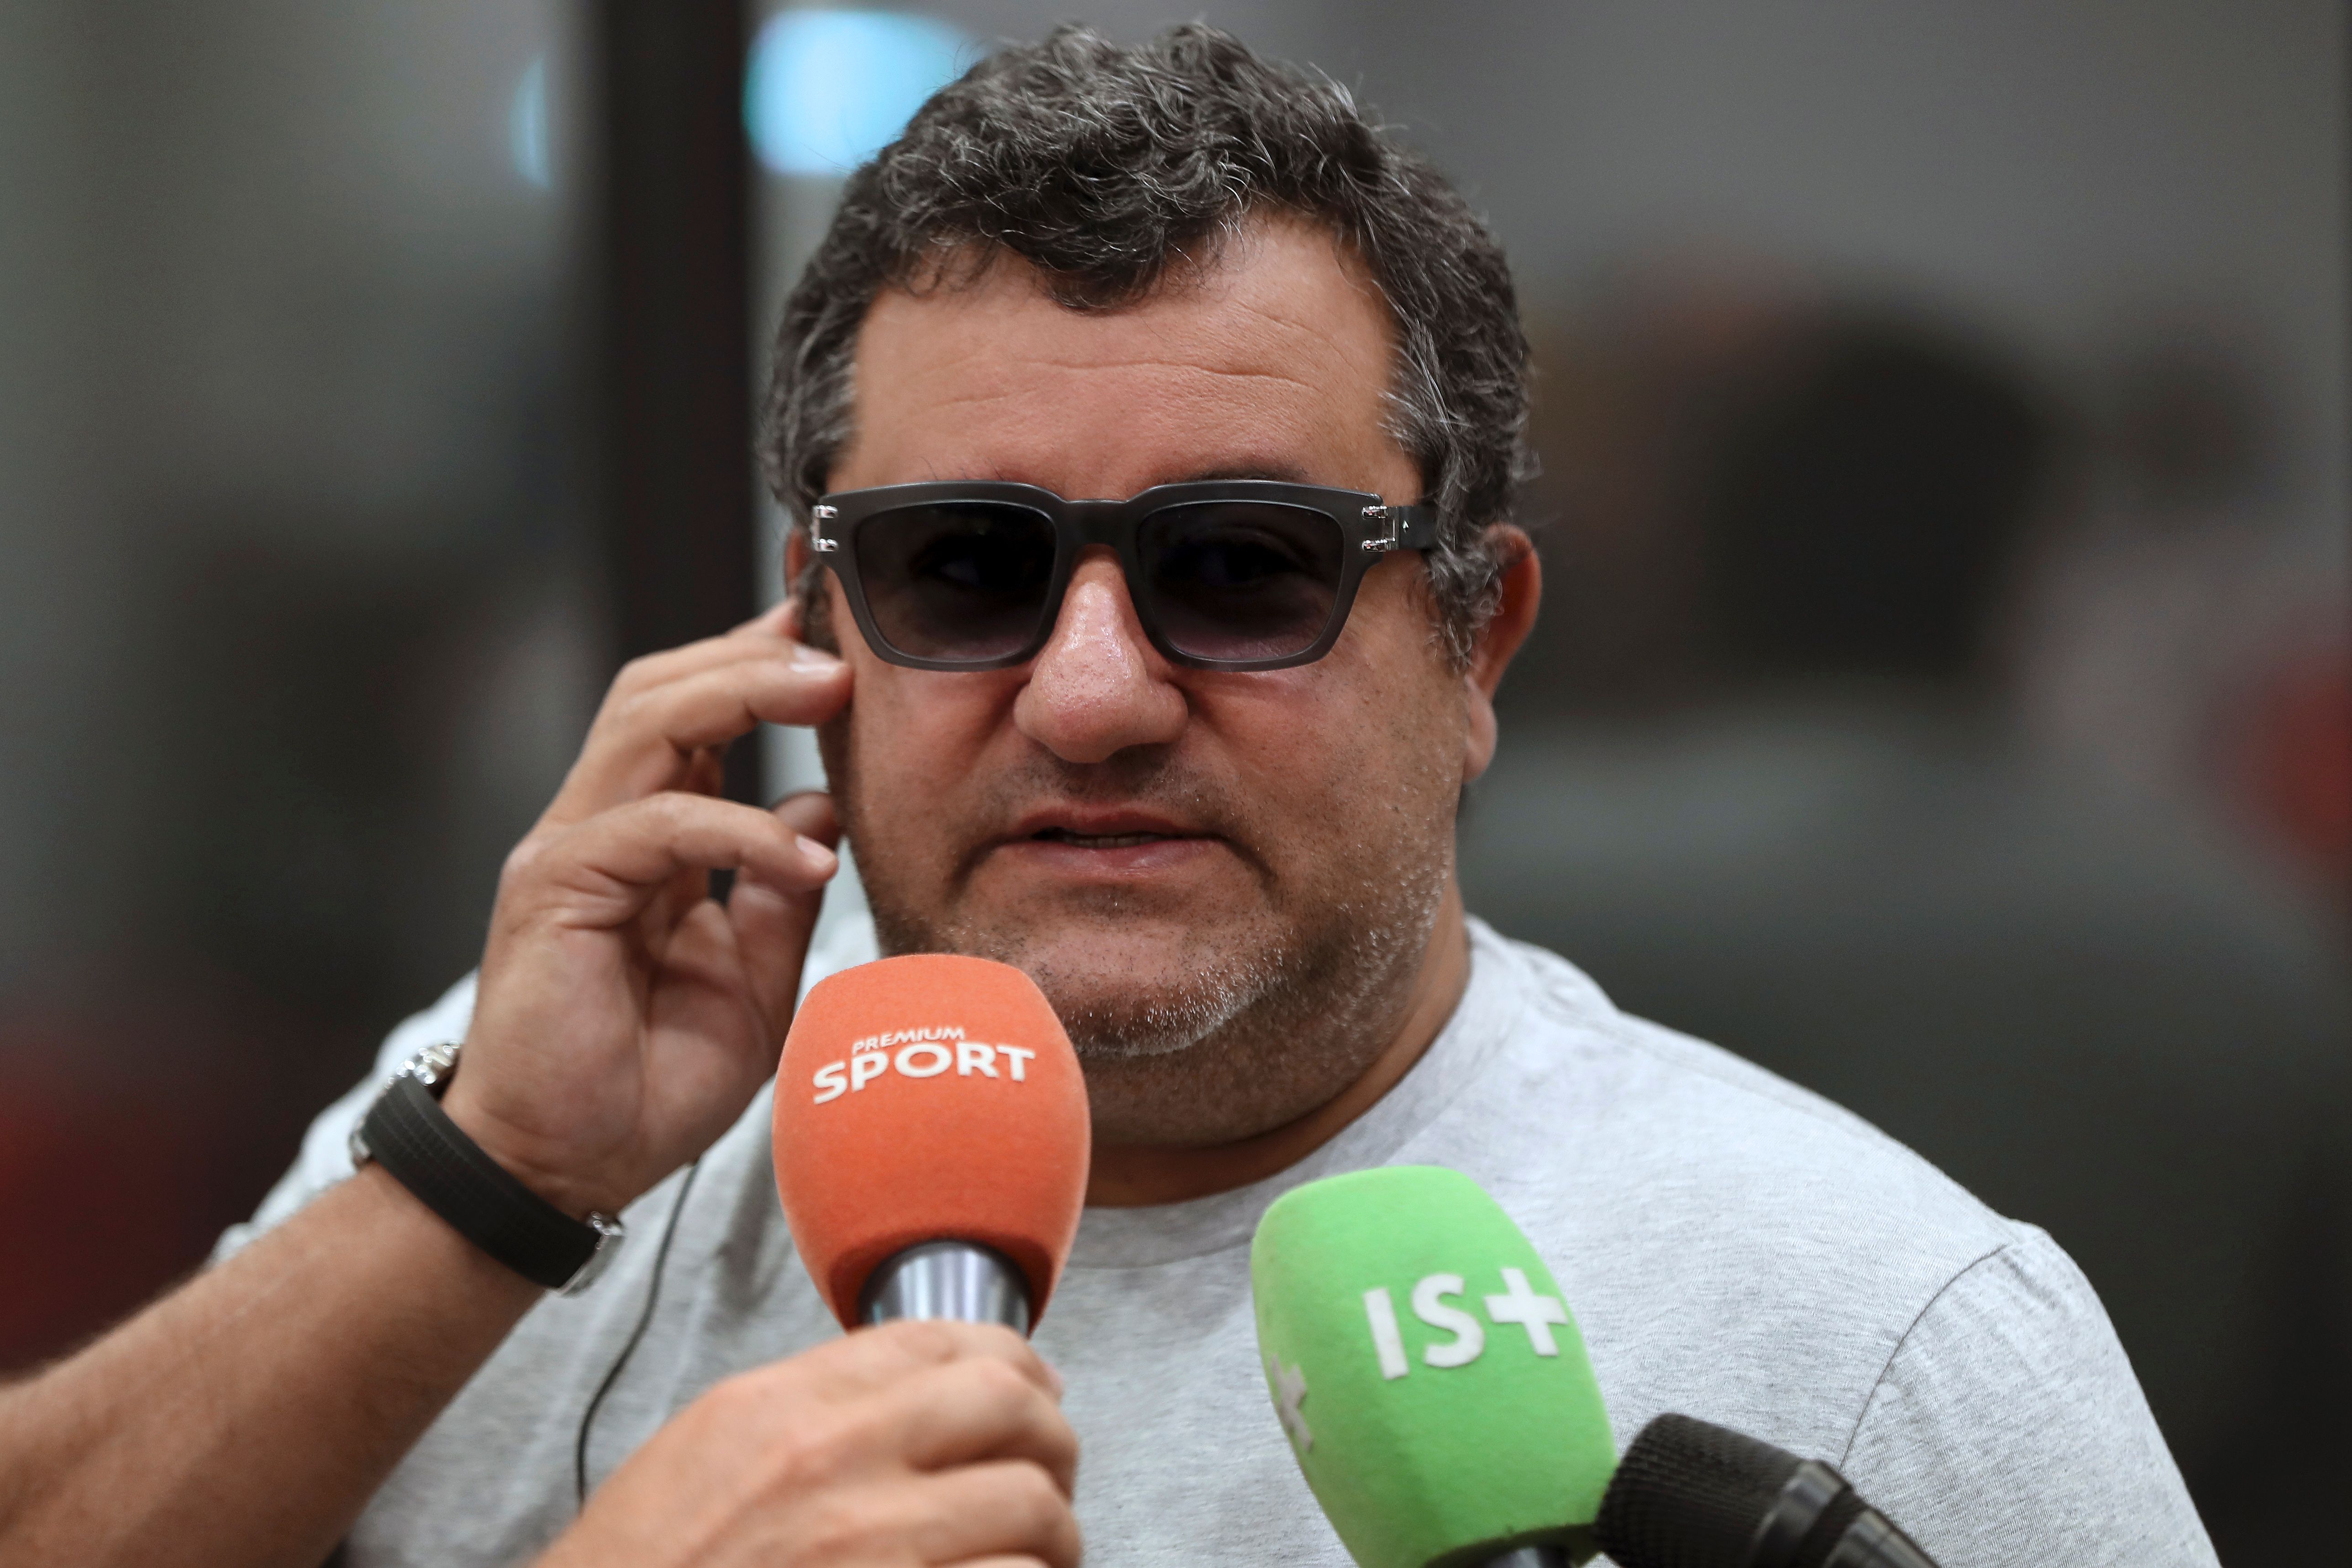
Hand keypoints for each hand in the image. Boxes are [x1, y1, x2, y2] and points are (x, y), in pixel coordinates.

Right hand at [442, 598, 853, 1216]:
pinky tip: (804, 858)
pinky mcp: (555, 890)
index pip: (691, 717)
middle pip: (663, 691)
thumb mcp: (752, 985)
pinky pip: (657, 827)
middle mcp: (597, 829)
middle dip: (754, 654)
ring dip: (745, 695)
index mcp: (642, 842)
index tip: (837, 642)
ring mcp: (568, 851)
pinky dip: (740, 830)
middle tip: (842, 649)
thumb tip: (824, 814)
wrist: (563, 1173)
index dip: (757, 667)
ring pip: (648, 724)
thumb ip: (780, 897)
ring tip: (831, 692)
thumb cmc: (644, 1090)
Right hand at [536, 1321, 1081, 1567]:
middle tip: (1052, 1471)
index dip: (1010, 1357)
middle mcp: (834, 1465)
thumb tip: (918, 1395)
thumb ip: (813, 1411)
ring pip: (1030, 1505)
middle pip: (1007, 1404)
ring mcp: (875, 1550)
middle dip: (1051, 1436)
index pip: (936, 1339)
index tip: (1033, 1386)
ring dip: (1054, 1533)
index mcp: (784, 1410)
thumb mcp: (710, 1454)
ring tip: (1043, 1554)